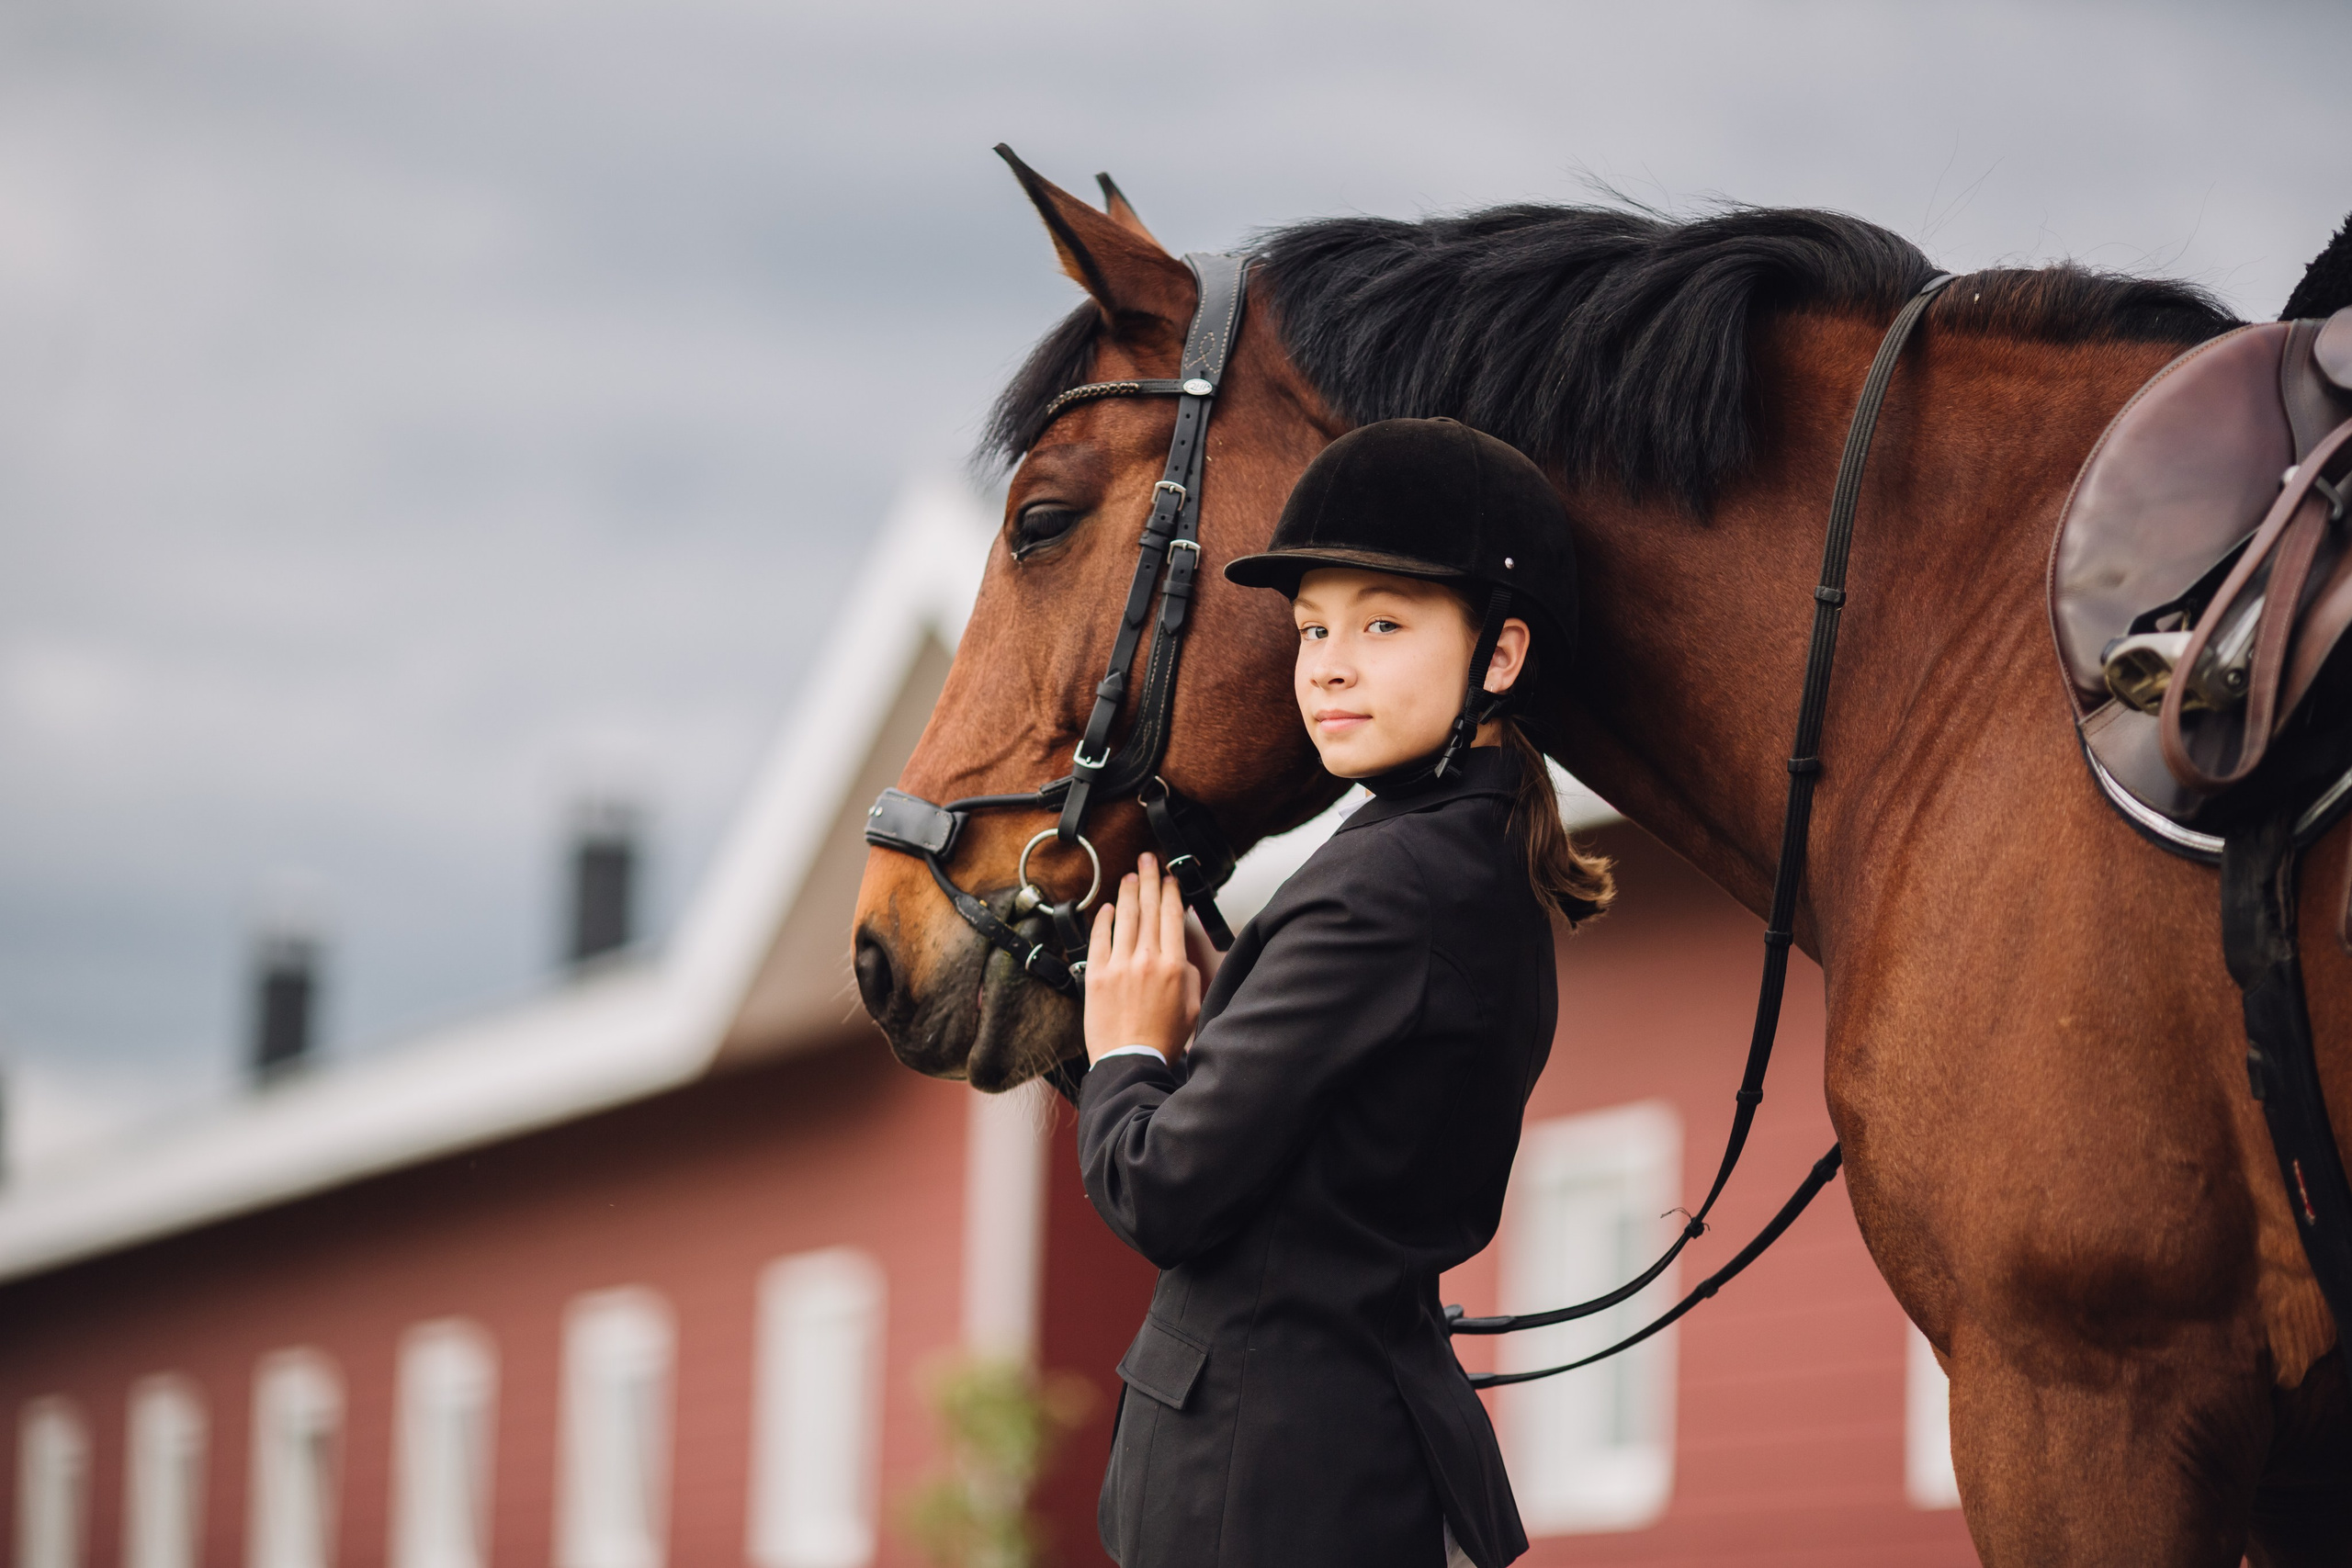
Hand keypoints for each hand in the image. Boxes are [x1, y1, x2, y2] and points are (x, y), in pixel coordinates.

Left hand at [1082, 852, 1202, 1065]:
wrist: (1130, 1061)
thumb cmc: (1164, 1039)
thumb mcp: (1192, 1005)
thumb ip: (1187, 972)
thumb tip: (1178, 950)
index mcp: (1173, 965)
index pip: (1171, 916)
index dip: (1170, 892)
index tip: (1169, 877)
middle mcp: (1145, 959)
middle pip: (1148, 909)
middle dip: (1149, 879)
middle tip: (1148, 858)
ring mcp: (1118, 965)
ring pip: (1124, 918)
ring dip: (1128, 892)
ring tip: (1130, 875)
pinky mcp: (1095, 976)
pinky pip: (1099, 939)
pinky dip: (1103, 920)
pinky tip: (1108, 907)